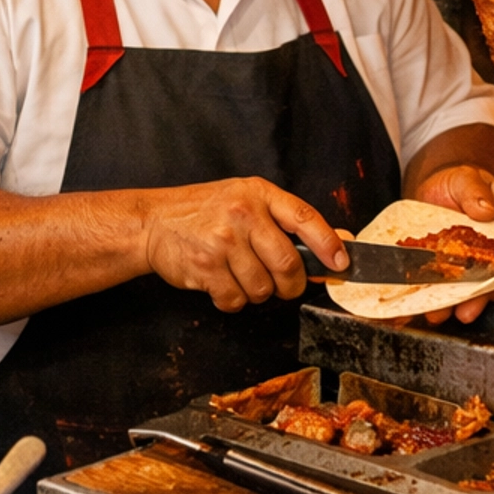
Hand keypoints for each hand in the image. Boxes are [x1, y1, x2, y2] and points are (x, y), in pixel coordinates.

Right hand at [140, 177, 347, 312]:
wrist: (153, 222)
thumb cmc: (204, 212)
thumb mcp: (248, 201)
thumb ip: (289, 221)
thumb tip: (340, 241)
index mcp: (258, 194)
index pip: (305, 219)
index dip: (329, 245)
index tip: (341, 264)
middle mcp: (242, 213)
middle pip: (287, 264)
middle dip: (289, 284)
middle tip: (281, 284)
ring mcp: (223, 240)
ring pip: (262, 288)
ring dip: (255, 292)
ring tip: (238, 274)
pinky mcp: (205, 266)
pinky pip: (235, 300)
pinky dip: (232, 300)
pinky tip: (220, 282)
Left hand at [411, 163, 493, 326]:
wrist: (437, 185)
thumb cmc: (460, 181)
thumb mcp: (468, 179)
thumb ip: (476, 192)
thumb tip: (486, 211)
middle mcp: (487, 252)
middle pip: (488, 281)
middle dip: (478, 299)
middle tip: (466, 312)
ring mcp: (464, 262)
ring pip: (462, 288)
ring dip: (452, 305)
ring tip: (439, 315)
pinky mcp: (442, 266)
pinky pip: (439, 284)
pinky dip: (430, 297)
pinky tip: (420, 306)